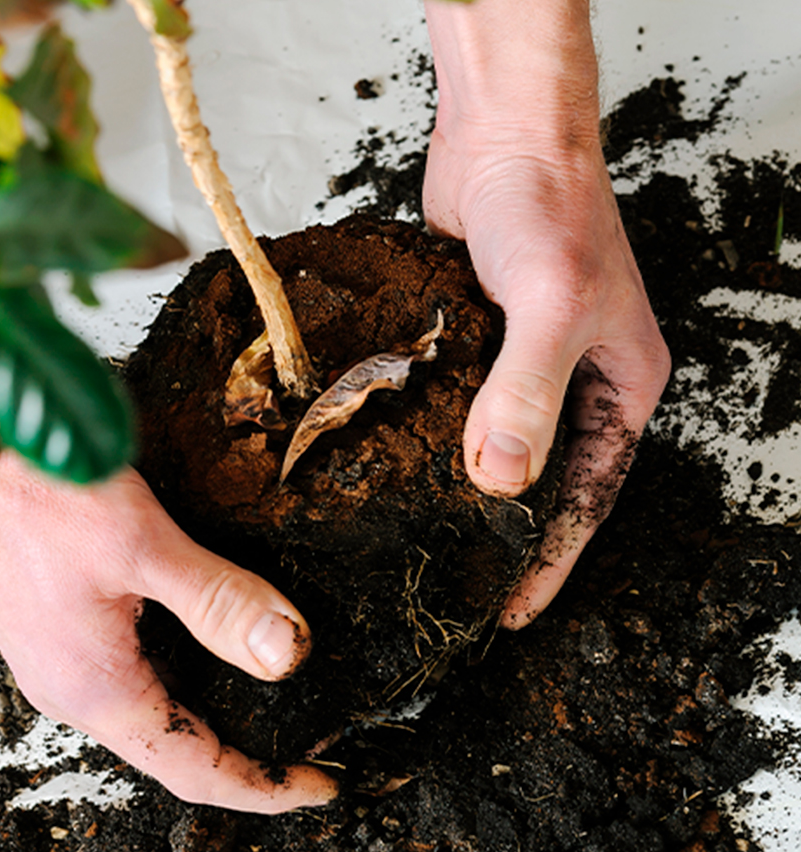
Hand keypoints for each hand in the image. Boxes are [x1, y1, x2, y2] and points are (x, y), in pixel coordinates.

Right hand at [0, 453, 337, 811]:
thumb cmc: (31, 490)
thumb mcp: (143, 545)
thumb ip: (219, 602)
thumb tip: (285, 655)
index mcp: (94, 689)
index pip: (195, 770)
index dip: (263, 788)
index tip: (319, 786)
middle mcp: (69, 688)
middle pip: (171, 750)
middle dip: (241, 757)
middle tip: (306, 750)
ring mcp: (55, 660)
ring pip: (148, 712)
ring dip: (206, 717)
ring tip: (265, 708)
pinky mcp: (51, 626)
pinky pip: (124, 676)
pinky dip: (174, 679)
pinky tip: (199, 649)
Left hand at [423, 0, 670, 627]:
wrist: (501, 136)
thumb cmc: (549, 206)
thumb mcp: (551, 304)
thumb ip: (525, 391)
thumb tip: (499, 480)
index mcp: (619, 386)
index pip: (588, 495)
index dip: (552, 558)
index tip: (511, 610)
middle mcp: (570, 380)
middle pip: (541, 480)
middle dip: (504, 535)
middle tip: (456, 587)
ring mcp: (515, 362)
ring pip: (490, 445)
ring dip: (458, 489)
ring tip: (416, 540)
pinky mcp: (468, 343)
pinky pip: (450, 405)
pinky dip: (424, 436)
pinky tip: (388, 465)